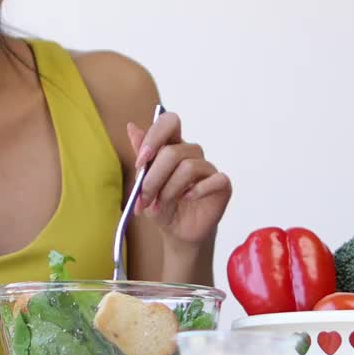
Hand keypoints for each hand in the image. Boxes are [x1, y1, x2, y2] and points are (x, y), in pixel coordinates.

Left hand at [127, 111, 230, 246]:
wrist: (177, 232)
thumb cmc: (162, 205)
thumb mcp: (144, 184)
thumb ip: (142, 157)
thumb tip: (131, 127)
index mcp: (172, 146)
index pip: (169, 122)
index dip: (154, 137)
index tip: (140, 162)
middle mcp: (191, 153)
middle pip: (173, 152)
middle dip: (153, 178)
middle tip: (144, 198)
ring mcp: (208, 168)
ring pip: (188, 167)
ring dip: (169, 190)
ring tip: (158, 207)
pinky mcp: (222, 184)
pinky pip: (214, 179)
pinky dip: (197, 191)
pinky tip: (187, 199)